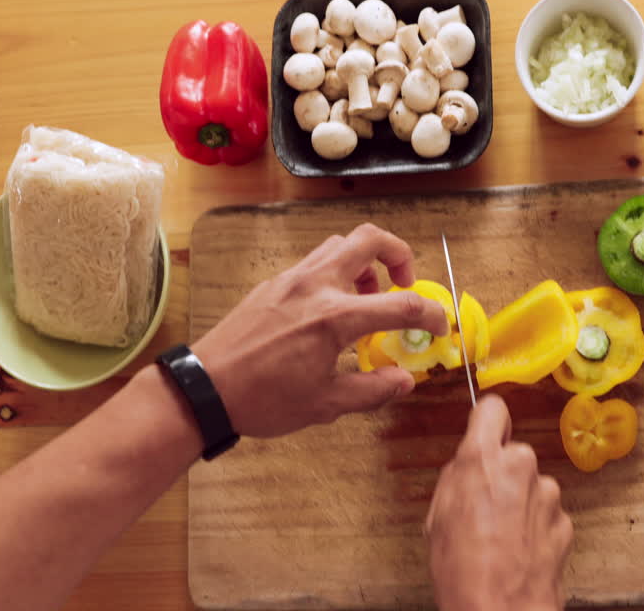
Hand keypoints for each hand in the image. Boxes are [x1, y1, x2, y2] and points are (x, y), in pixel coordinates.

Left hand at [192, 223, 448, 436]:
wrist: (204, 388)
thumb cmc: (263, 399)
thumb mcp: (325, 404)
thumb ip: (372, 389)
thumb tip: (405, 381)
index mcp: (334, 318)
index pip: (401, 305)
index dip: (431, 314)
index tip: (439, 326)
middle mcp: (316, 286)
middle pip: (369, 239)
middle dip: (399, 254)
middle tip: (405, 283)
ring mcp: (291, 279)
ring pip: (339, 245)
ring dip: (364, 263)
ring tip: (367, 298)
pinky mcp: (272, 283)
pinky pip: (314, 263)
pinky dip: (335, 274)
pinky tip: (330, 310)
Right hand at [426, 395, 572, 610]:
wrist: (499, 610)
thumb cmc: (462, 571)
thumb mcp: (438, 516)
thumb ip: (457, 478)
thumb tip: (468, 468)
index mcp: (482, 459)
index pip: (492, 409)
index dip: (487, 422)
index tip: (485, 431)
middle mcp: (520, 466)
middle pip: (514, 453)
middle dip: (503, 474)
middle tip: (484, 506)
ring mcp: (547, 494)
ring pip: (532, 485)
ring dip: (520, 503)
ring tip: (500, 537)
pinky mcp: (564, 520)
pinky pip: (546, 513)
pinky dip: (535, 527)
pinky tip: (518, 550)